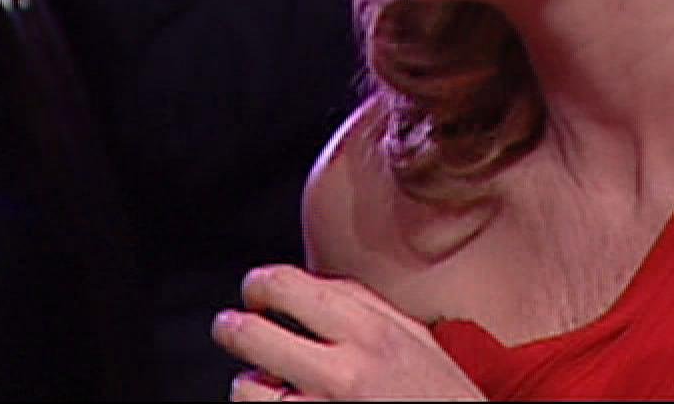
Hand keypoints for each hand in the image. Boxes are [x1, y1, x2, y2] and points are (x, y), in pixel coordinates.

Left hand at [212, 265, 484, 400]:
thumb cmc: (442, 399)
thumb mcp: (415, 339)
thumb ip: (362, 305)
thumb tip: (302, 281)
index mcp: (371, 332)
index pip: (284, 286)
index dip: (258, 285)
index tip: (256, 294)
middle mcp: (344, 373)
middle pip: (249, 333)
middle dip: (231, 327)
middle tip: (232, 328)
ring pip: (246, 388)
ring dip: (251, 384)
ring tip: (270, 386)